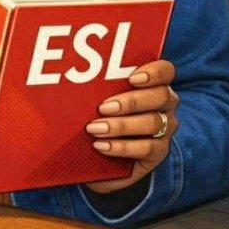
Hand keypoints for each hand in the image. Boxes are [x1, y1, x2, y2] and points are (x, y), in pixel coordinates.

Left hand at [83, 60, 178, 193]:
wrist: (98, 158)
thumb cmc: (95, 115)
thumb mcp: (94, 99)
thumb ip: (92, 86)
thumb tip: (63, 78)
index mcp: (153, 83)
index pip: (165, 71)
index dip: (154, 72)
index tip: (132, 78)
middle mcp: (164, 105)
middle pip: (162, 96)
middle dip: (131, 101)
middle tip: (103, 107)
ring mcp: (165, 129)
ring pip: (153, 122)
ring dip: (122, 125)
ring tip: (95, 129)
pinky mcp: (159, 152)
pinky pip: (147, 148)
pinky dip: (122, 147)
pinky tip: (102, 146)